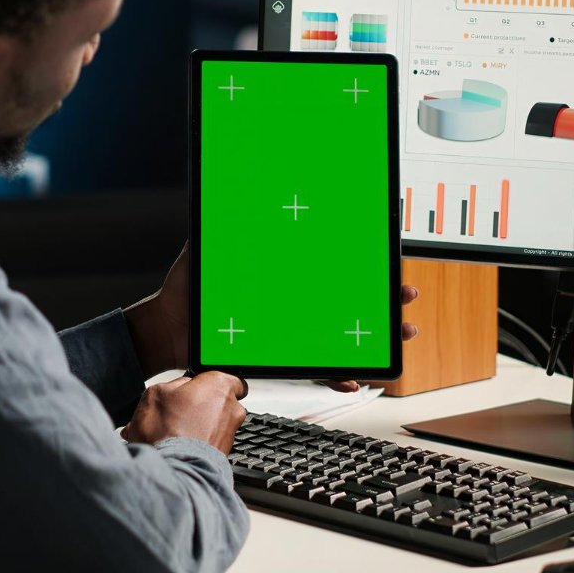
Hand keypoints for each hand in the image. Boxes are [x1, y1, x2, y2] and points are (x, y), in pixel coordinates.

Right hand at [121, 371, 247, 454]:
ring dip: (197, 427)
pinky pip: (210, 443)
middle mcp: (231, 408)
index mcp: (219, 385)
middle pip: (218, 402)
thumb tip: (178, 389)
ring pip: (214, 425)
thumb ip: (174, 385)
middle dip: (201, 406)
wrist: (173, 471)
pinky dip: (196, 444)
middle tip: (176, 412)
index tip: (192, 389)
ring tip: (171, 434)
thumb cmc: (166, 430)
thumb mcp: (156, 392)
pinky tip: (176, 448)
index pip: (226, 378)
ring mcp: (230, 433)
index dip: (207, 384)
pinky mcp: (224, 455)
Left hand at [125, 243, 421, 385]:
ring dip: (373, 335)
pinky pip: (313, 366)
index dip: (359, 262)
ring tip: (399, 331)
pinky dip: (334, 372)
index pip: (326, 265)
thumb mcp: (206, 252)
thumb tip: (232, 197)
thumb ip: (223, 227)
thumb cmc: (189, 291)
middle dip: (381, 298)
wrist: (169, 331)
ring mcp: (288, 331)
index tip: (385, 257)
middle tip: (404, 295)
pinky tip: (354, 375)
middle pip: (345, 297)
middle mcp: (290, 302)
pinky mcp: (279, 356)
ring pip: (341, 333)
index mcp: (281, 274)